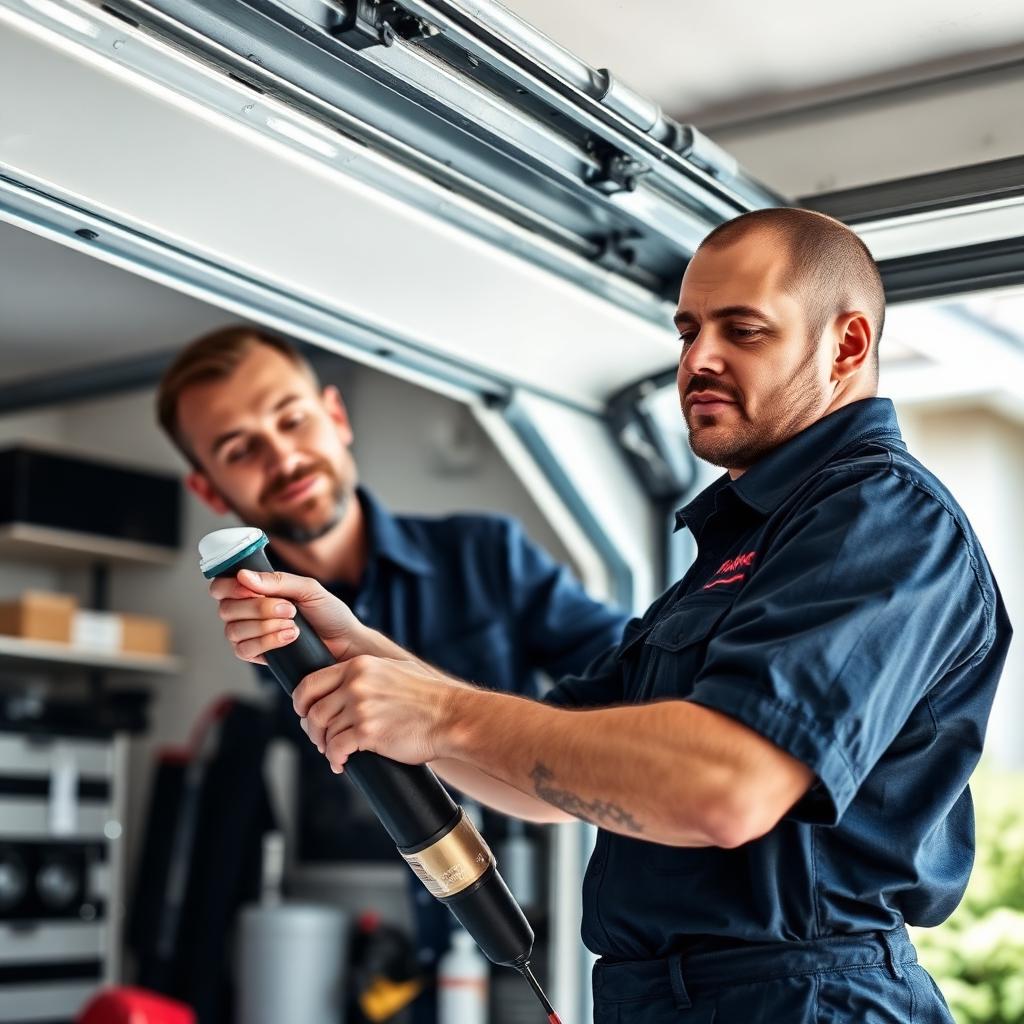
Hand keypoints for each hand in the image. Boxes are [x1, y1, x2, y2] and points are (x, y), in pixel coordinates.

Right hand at [208, 568, 374, 664]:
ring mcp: (250, 634)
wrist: (345, 642)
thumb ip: (278, 581)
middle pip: (226, 610)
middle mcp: (247, 612)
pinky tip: (289, 637)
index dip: (229, 587)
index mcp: (256, 590)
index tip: (251, 590)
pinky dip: (266, 642)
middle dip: (258, 609)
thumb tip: (244, 576)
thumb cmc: (328, 612)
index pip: (221, 587)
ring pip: (233, 631)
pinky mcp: (257, 655)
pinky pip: (244, 650)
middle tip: (289, 608)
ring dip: (265, 626)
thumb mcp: (308, 588)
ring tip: (293, 624)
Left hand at [293, 656, 468, 769]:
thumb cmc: (429, 698)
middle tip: (319, 739)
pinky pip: (336, 748)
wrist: (452, 717)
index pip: (311, 682)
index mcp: (359, 666)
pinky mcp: (368, 732)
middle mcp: (356, 684)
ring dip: (325, 746)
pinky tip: (341, 764)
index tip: (303, 713)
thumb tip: (346, 684)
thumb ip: (368, 673)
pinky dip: (335, 759)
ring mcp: (361, 707)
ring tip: (334, 753)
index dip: (300, 702)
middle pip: (313, 710)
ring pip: (323, 731)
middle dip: (311, 729)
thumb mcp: (394, 671)